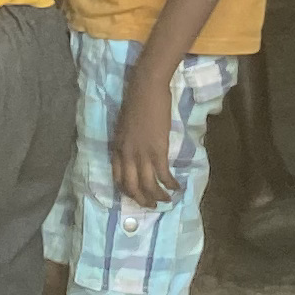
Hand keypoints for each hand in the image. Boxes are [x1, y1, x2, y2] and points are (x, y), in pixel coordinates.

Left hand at [111, 64, 182, 205]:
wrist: (146, 89)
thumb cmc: (137, 101)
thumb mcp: (125, 125)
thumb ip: (128, 141)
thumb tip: (136, 149)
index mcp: (117, 148)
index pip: (118, 177)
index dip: (126, 190)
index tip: (135, 195)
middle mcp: (127, 155)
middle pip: (131, 187)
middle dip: (141, 199)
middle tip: (151, 205)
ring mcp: (142, 154)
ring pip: (147, 185)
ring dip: (157, 197)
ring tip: (166, 200)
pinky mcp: (158, 150)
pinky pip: (163, 175)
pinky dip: (170, 184)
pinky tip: (177, 187)